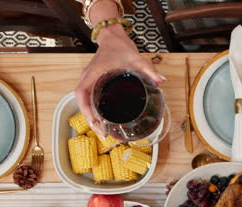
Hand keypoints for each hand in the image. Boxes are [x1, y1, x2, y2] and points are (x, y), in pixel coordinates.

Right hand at [75, 0, 164, 138]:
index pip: (81, 94)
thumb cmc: (119, 46)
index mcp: (92, 74)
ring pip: (86, 103)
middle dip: (91, 120)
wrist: (112, 37)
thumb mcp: (134, 57)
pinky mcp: (95, 83)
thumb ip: (147, 68)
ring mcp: (90, 82)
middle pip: (82, 104)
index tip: (95, 123)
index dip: (86, 111)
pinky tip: (106, 119)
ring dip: (93, 118)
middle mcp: (88, 80)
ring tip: (105, 131)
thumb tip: (160, 81)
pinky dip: (96, 111)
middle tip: (104, 134)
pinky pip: (91, 100)